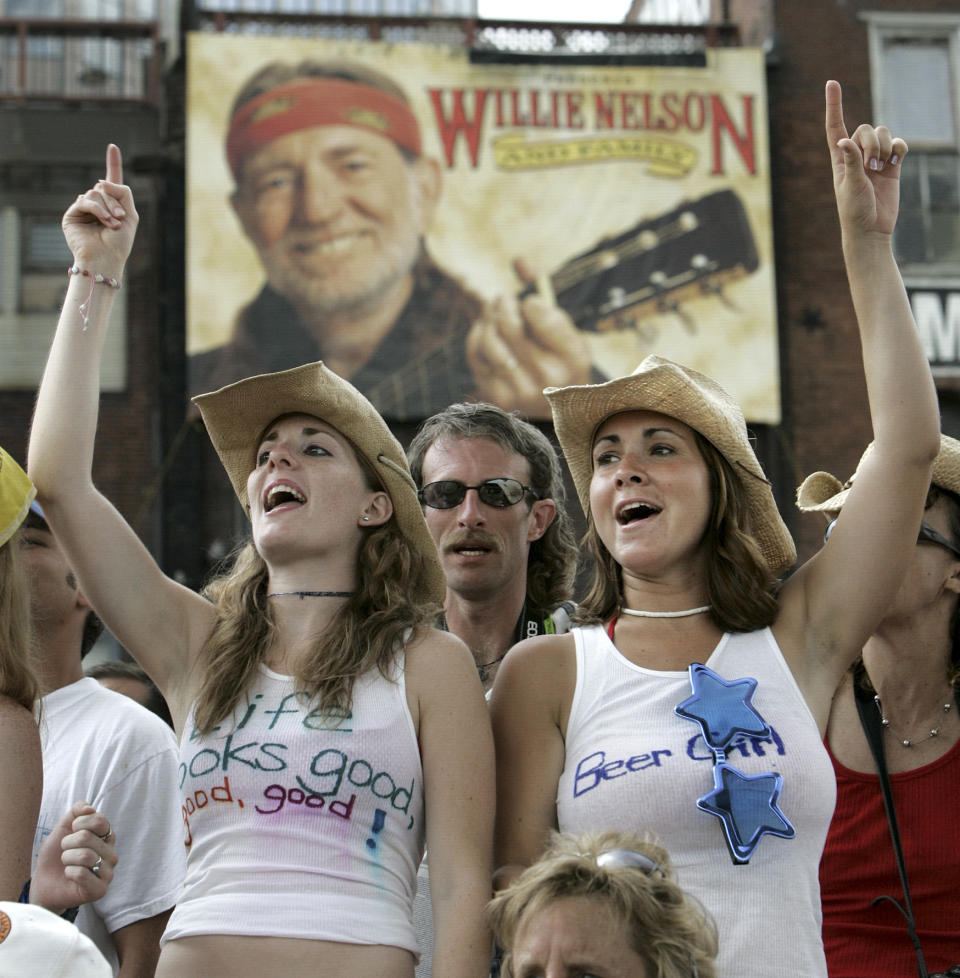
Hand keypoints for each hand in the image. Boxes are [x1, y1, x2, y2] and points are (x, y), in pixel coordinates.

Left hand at [30, 801, 116, 914]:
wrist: (43, 883)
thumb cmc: (55, 855)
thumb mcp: (62, 829)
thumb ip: (75, 812)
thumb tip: (89, 808)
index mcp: (106, 837)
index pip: (99, 821)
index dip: (79, 824)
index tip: (72, 831)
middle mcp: (111, 853)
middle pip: (87, 837)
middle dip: (67, 844)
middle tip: (65, 852)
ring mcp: (108, 872)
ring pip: (85, 856)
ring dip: (67, 858)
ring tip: (66, 864)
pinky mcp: (100, 890)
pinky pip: (82, 874)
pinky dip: (69, 873)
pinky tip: (69, 876)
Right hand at [62, 143, 138, 279]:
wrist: (107, 258)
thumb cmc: (120, 243)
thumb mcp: (130, 215)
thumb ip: (123, 193)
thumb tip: (101, 181)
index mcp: (112, 205)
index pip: (111, 181)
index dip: (113, 163)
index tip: (113, 146)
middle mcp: (97, 205)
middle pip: (104, 187)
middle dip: (114, 201)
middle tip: (120, 219)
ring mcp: (83, 209)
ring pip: (95, 192)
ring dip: (107, 208)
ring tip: (112, 224)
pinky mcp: (72, 215)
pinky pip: (85, 201)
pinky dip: (97, 210)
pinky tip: (104, 222)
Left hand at [466, 258, 592, 415]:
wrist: (555, 411)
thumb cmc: (560, 360)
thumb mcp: (566, 329)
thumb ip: (545, 293)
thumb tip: (519, 259)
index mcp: (573, 356)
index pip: (539, 313)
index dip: (529, 302)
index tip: (530, 305)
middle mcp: (548, 376)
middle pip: (509, 324)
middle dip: (502, 303)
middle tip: (502, 298)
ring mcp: (520, 390)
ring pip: (490, 338)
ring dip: (488, 318)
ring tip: (494, 312)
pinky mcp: (497, 396)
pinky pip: (476, 354)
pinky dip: (477, 336)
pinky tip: (486, 332)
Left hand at [825, 79, 907, 236]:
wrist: (872, 228)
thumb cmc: (854, 210)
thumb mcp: (851, 186)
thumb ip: (851, 161)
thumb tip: (844, 140)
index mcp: (840, 158)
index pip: (835, 126)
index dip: (834, 105)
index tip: (832, 82)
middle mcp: (856, 155)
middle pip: (865, 129)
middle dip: (871, 142)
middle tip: (871, 165)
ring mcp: (875, 159)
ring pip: (883, 133)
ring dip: (884, 146)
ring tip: (880, 168)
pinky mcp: (892, 165)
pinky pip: (899, 144)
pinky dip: (899, 148)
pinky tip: (895, 162)